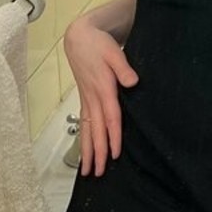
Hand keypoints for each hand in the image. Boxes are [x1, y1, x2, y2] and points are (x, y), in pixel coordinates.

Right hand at [63, 18, 139, 176]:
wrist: (80, 37)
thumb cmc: (99, 44)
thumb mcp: (114, 52)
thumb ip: (124, 67)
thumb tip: (132, 82)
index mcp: (103, 88)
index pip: (110, 117)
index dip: (113, 136)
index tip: (114, 154)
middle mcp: (93, 97)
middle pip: (97, 129)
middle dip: (97, 152)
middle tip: (98, 173)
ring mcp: (87, 99)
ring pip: (87, 129)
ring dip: (88, 150)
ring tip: (87, 171)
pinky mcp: (84, 98)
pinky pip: (84, 123)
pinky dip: (84, 139)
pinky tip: (84, 151)